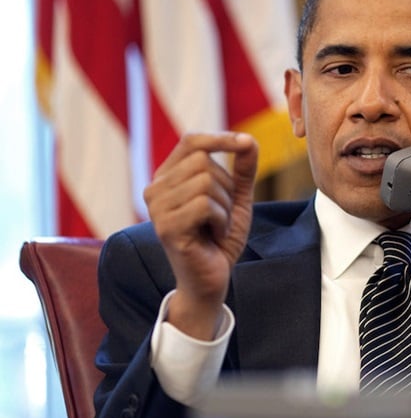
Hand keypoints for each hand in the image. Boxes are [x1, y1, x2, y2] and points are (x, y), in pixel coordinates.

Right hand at [143, 132, 257, 338]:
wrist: (211, 279)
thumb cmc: (219, 239)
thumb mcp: (235, 199)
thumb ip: (242, 170)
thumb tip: (249, 139)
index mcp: (168, 177)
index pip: (192, 141)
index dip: (220, 138)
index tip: (245, 143)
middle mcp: (155, 188)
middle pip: (203, 162)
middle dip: (226, 187)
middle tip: (222, 215)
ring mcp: (157, 208)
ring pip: (206, 182)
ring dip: (225, 207)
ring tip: (217, 227)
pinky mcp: (166, 226)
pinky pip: (205, 205)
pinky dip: (221, 221)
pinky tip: (214, 237)